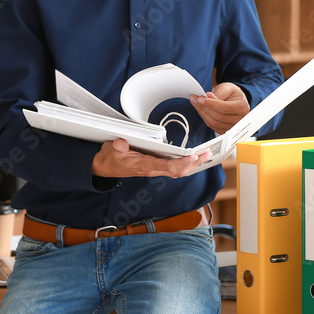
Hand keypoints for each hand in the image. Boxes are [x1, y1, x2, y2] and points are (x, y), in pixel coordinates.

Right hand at [92, 138, 211, 178]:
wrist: (106, 167)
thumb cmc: (111, 158)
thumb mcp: (110, 151)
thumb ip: (116, 147)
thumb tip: (121, 143)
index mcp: (144, 165)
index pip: (167, 166)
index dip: (182, 162)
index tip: (193, 156)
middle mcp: (152, 169)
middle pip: (178, 171)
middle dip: (194, 164)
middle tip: (207, 154)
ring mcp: (155, 169)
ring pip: (178, 171)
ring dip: (192, 164)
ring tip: (205, 155)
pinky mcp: (155, 167)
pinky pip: (174, 168)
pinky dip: (186, 164)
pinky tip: (193, 159)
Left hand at [191, 82, 249, 133]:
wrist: (236, 100)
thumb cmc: (232, 94)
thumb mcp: (227, 88)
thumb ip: (219, 93)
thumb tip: (208, 97)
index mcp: (242, 107)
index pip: (225, 108)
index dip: (211, 104)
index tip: (200, 98)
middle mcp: (239, 119)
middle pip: (218, 117)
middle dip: (204, 107)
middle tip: (195, 99)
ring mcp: (232, 127)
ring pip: (213, 123)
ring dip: (202, 112)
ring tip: (196, 103)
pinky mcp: (224, 130)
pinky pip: (212, 126)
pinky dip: (204, 117)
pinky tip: (201, 109)